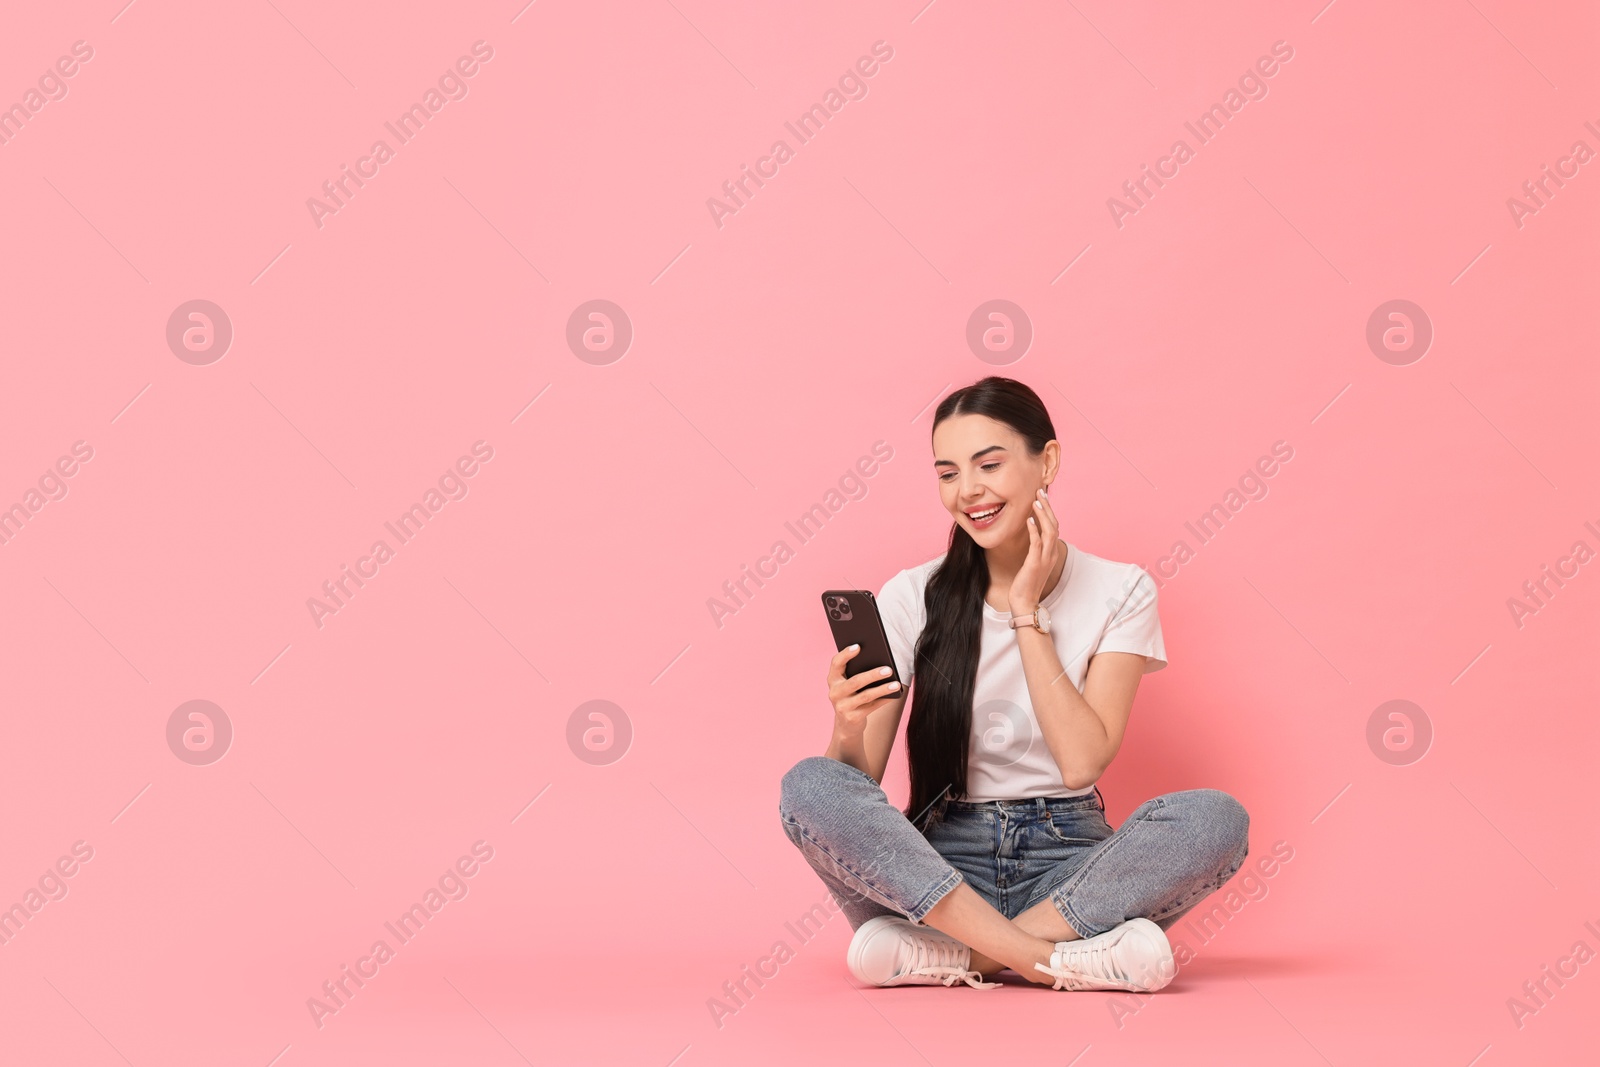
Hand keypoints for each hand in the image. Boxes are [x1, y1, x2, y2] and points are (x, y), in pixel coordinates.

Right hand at [826, 644, 902, 737]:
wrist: (847, 723)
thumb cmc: (852, 696)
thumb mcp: (849, 684)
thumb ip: (857, 672)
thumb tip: (880, 661)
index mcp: (833, 679)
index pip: (836, 663)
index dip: (845, 654)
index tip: (858, 646)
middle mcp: (834, 692)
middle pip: (855, 681)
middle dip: (873, 675)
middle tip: (889, 669)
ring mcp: (842, 707)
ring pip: (865, 696)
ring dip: (883, 689)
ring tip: (896, 684)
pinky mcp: (852, 718)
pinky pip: (871, 707)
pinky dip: (884, 700)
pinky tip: (894, 695)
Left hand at [1008, 487, 1063, 614]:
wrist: (1025, 602)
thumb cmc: (1026, 582)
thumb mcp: (1033, 562)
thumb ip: (1035, 548)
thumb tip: (1030, 533)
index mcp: (1051, 552)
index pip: (1054, 527)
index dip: (1049, 511)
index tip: (1042, 497)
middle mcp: (1051, 553)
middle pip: (1054, 525)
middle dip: (1048, 508)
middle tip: (1040, 492)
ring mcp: (1045, 559)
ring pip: (1049, 532)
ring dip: (1043, 515)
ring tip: (1036, 501)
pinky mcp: (1035, 563)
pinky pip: (1037, 543)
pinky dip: (1034, 530)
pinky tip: (1029, 519)